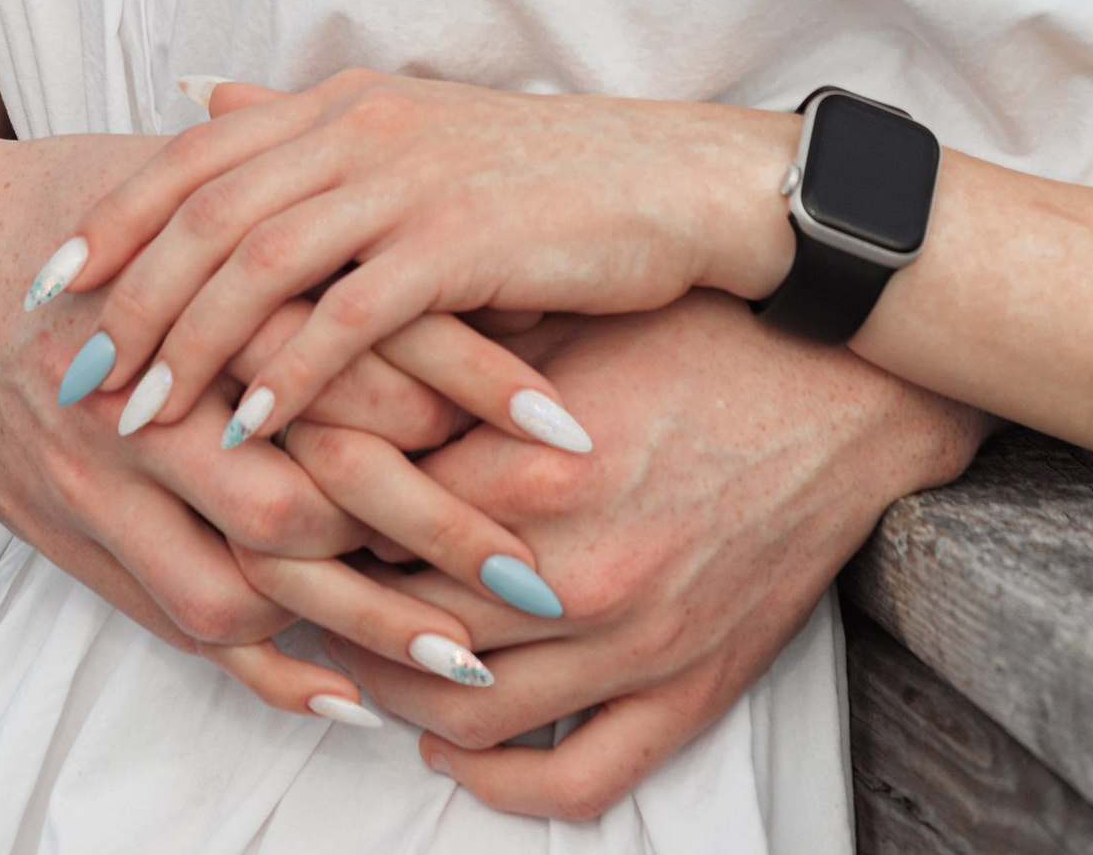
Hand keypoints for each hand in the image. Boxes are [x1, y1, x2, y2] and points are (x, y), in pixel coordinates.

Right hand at [0, 118, 537, 724]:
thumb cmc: (59, 200)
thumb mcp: (177, 175)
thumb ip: (297, 208)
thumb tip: (439, 220)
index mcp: (198, 290)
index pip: (355, 351)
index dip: (463, 389)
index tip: (566, 427)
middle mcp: (151, 399)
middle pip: (315, 491)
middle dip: (433, 539)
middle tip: (543, 577)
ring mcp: (103, 482)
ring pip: (248, 584)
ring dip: (362, 629)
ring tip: (470, 665)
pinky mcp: (75, 538)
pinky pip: (179, 624)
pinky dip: (268, 669)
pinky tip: (348, 698)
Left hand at [66, 72, 798, 442]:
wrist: (681, 184)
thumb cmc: (547, 181)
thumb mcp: (411, 135)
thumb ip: (303, 129)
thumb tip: (198, 97)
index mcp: (341, 103)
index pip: (193, 157)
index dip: (112, 219)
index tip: (45, 284)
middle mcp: (359, 126)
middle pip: (205, 208)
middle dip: (126, 293)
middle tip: (68, 370)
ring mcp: (408, 180)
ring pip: (261, 258)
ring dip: (192, 340)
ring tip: (140, 415)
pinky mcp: (461, 242)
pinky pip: (351, 313)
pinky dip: (294, 371)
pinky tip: (257, 429)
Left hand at [283, 298, 985, 815]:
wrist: (849, 390)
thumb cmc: (699, 331)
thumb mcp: (559, 315)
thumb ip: (436, 335)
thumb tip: (305, 316)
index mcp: (532, 464)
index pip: (363, 503)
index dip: (289, 484)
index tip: (243, 468)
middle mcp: (574, 569)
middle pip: (392, 614)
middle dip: (312, 593)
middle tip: (258, 567)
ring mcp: (630, 645)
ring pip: (459, 707)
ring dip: (382, 686)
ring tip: (338, 647)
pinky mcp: (687, 692)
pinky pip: (570, 775)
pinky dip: (492, 778)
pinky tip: (444, 740)